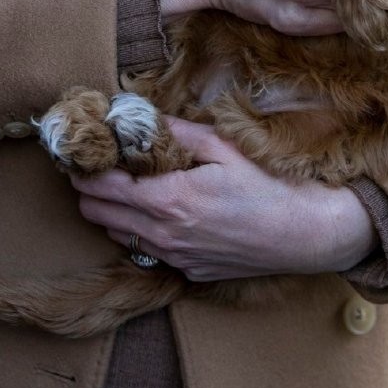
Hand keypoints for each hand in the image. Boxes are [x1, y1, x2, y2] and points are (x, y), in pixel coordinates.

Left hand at [72, 118, 375, 279]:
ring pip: (117, 235)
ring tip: (127, 182)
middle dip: (89, 186)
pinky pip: (147, 250)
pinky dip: (140, 229)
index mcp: (168, 199)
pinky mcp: (188, 272)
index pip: (100, 186)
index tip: (83, 147)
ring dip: (111, 210)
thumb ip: (176, 131)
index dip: (84, 165)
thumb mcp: (223, 146)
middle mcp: (163, 234)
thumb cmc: (268, 184)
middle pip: (96, 214)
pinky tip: (160, 208)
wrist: (304, 235)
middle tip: (101, 162)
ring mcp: (174, 258)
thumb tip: (140, 116)